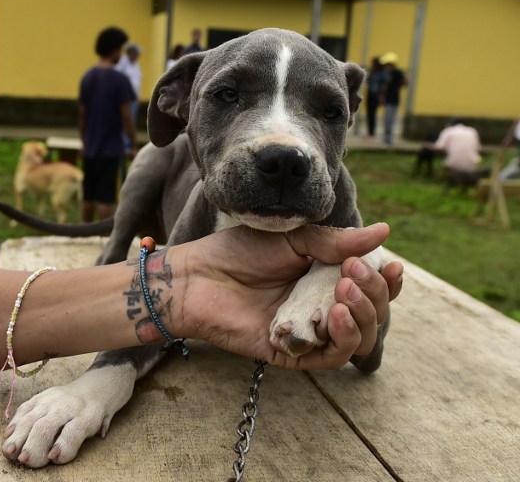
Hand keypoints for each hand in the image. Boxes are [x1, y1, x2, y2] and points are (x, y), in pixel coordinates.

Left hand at [175, 224, 402, 369]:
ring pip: (360, 339)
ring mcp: (308, 332)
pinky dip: (343, 337)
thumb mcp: (293, 239)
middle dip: (374, 294)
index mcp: (324, 279)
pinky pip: (331, 357)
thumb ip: (336, 242)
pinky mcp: (292, 353)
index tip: (390, 266)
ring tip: (345, 291)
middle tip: (351, 273)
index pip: (370, 289)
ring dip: (363, 315)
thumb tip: (383, 232)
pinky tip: (335, 314)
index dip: (387, 282)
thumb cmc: (238, 252)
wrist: (198, 275)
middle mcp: (321, 308)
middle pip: (372, 315)